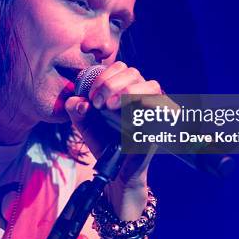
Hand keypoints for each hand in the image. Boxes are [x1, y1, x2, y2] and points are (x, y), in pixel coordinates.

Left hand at [64, 61, 168, 219]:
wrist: (114, 171)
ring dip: (127, 91)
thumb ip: (76, 109)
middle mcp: (140, 97)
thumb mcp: (84, 124)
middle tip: (98, 104)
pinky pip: (162, 107)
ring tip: (110, 106)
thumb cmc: (103, 143)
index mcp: (123, 91)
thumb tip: (77, 100)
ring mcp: (152, 110)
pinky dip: (144, 106)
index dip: (103, 76)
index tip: (90, 97)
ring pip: (151, 84)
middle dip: (111, 84)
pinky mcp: (159, 125)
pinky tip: (126, 117)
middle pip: (133, 72)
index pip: (120, 68)